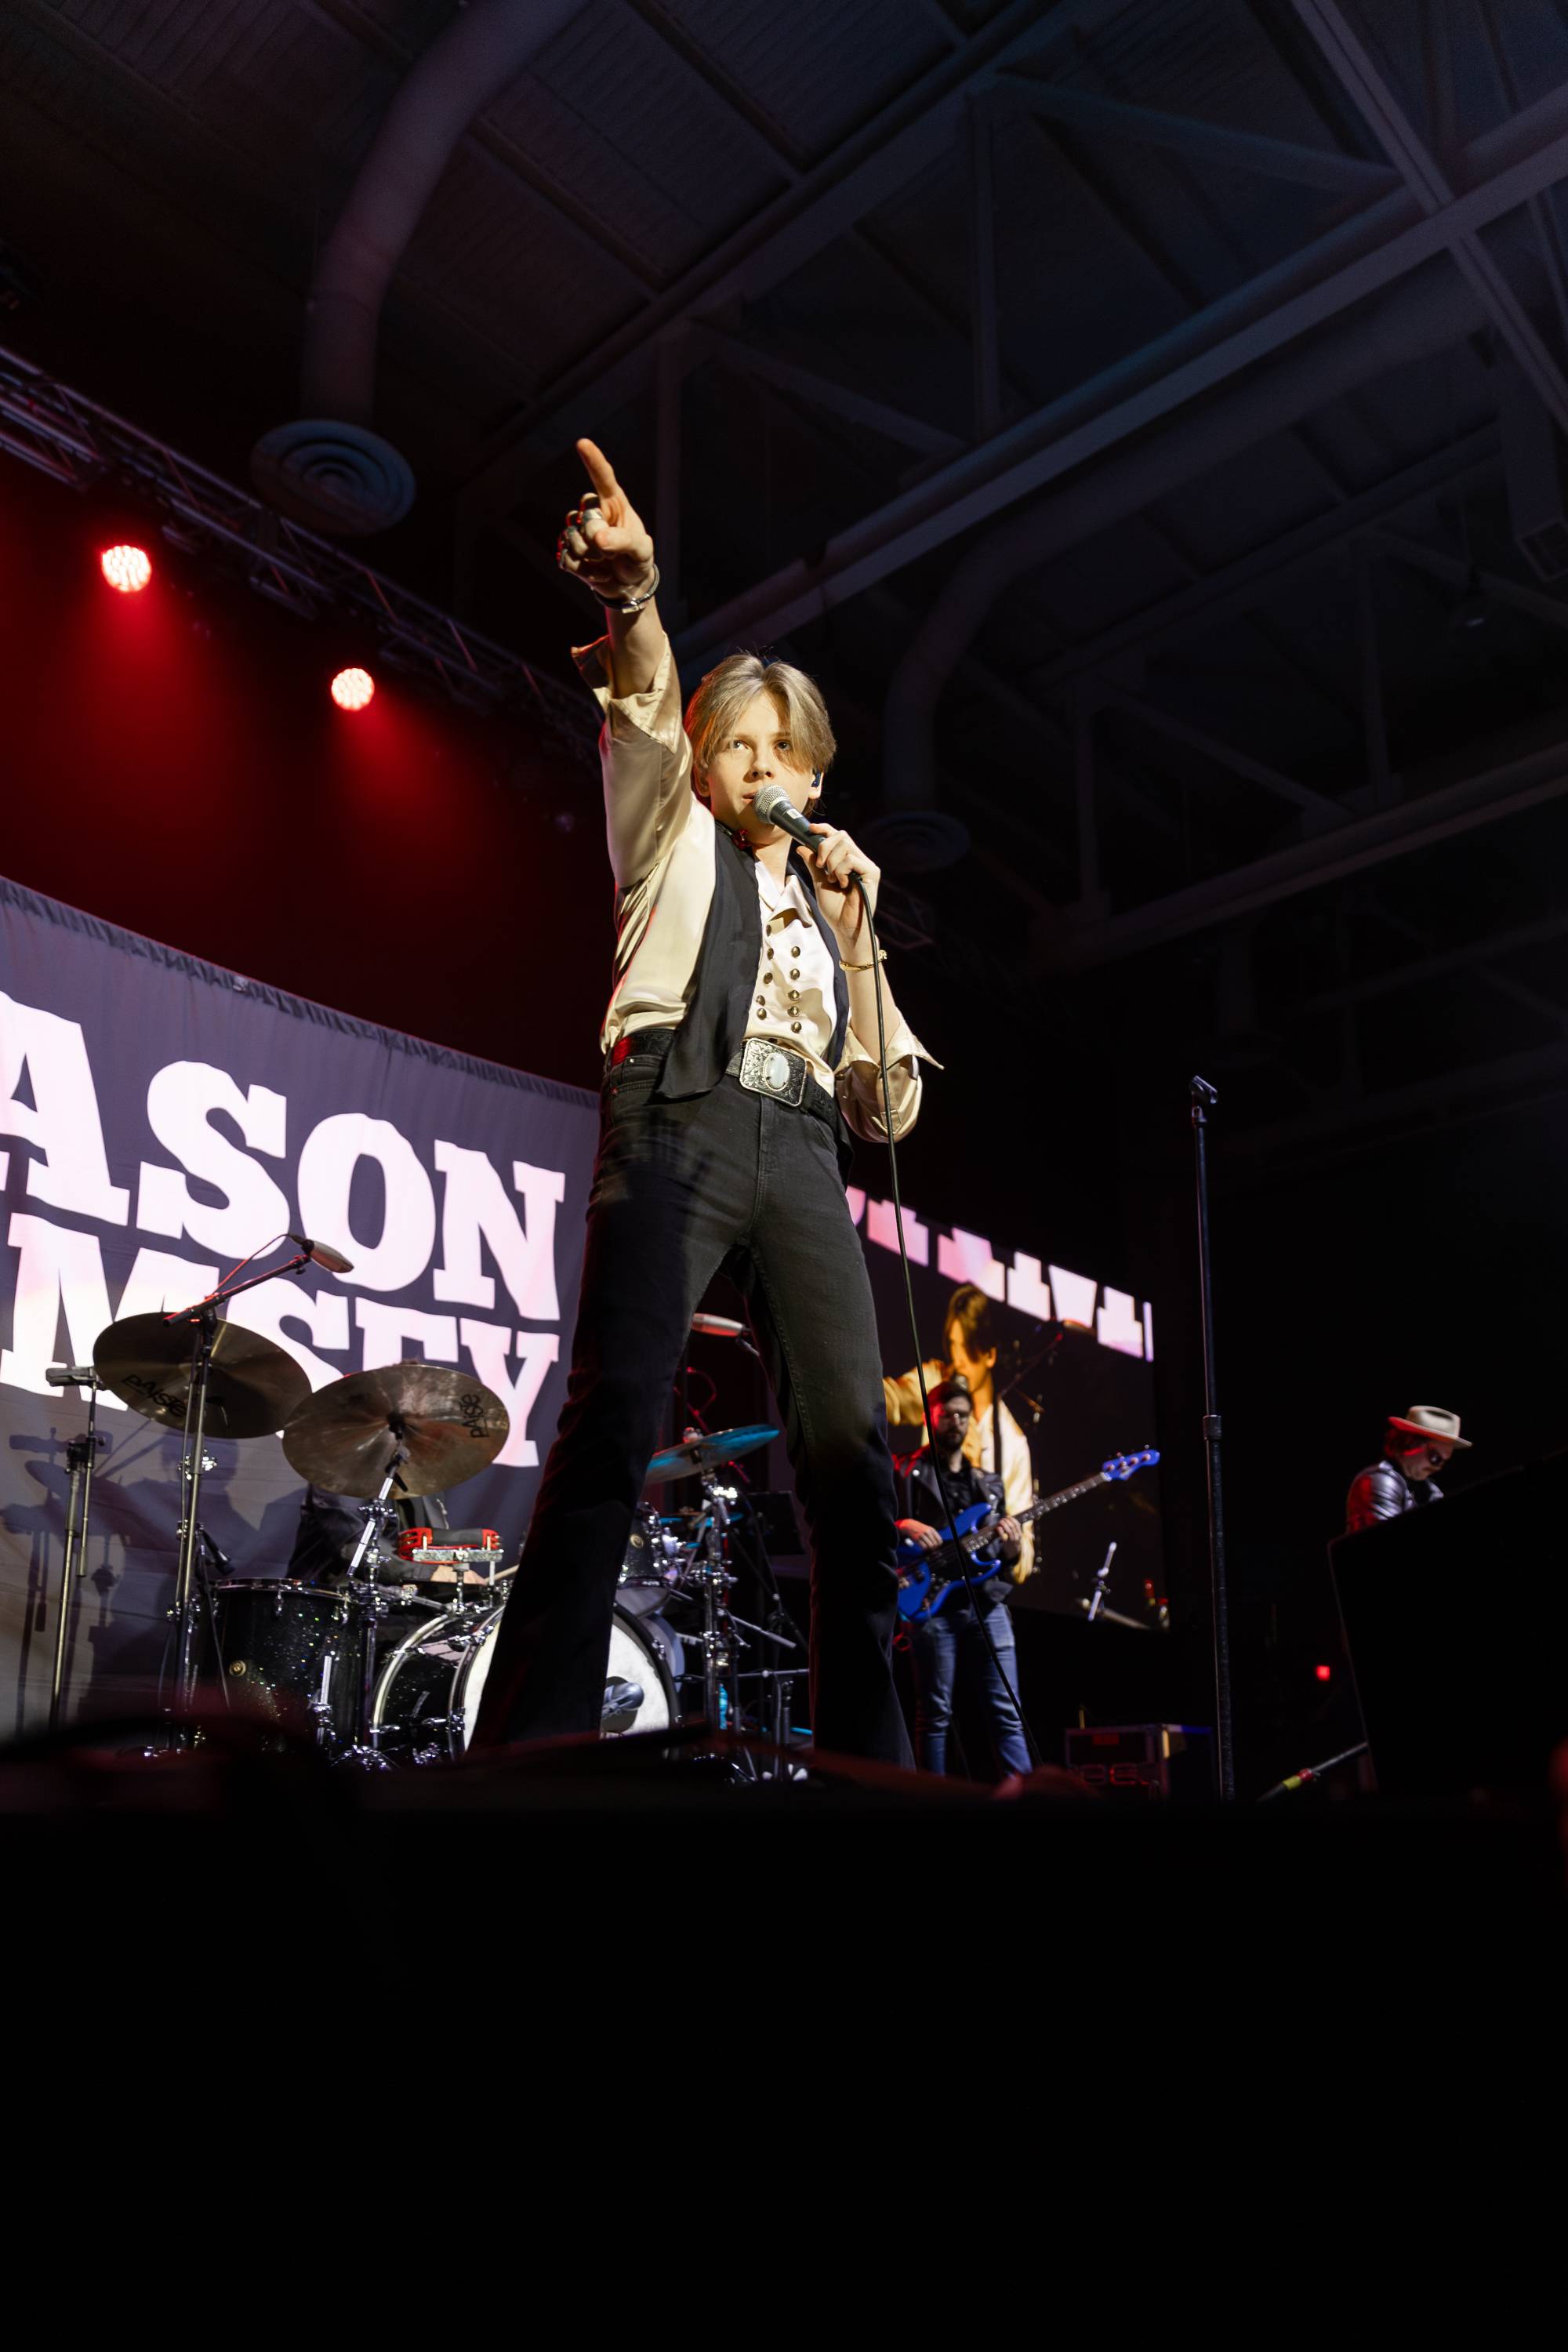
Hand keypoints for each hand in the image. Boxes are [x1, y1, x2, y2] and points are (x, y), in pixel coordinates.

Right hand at [556, 439, 655, 604]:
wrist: (628, 586)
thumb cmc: (638, 560)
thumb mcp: (641, 551)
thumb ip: (624, 541)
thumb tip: (597, 538)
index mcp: (614, 503)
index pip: (603, 478)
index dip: (593, 460)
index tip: (582, 443)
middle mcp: (593, 512)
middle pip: (584, 517)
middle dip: (599, 540)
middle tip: (615, 553)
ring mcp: (578, 531)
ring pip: (572, 538)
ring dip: (591, 558)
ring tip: (606, 563)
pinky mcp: (568, 551)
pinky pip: (567, 558)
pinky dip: (584, 571)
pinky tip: (598, 573)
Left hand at [806, 823, 878, 952]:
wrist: (845, 928)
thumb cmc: (835, 910)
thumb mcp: (819, 883)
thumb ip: (813, 864)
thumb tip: (802, 847)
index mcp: (848, 861)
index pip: (838, 836)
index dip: (825, 829)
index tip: (810, 829)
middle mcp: (859, 860)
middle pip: (841, 836)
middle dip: (824, 847)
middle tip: (820, 866)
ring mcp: (866, 866)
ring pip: (844, 846)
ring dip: (831, 863)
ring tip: (833, 881)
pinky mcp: (872, 873)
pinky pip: (851, 860)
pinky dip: (840, 871)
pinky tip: (842, 884)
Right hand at [897, 1519, 941, 1550]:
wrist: (910, 1526)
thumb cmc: (919, 1528)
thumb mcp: (928, 1529)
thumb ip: (933, 1535)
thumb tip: (938, 1544)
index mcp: (932, 1529)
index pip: (939, 1540)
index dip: (938, 1545)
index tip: (936, 1546)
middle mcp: (928, 1532)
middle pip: (935, 1544)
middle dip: (934, 1547)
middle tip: (931, 1548)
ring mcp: (922, 1535)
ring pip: (930, 1546)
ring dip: (929, 1549)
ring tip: (927, 1547)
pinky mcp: (917, 1539)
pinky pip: (924, 1547)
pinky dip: (925, 1549)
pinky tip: (923, 1547)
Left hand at [996, 1516, 1021, 1563]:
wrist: (1013, 1554)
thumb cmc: (1014, 1543)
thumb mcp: (1017, 1537)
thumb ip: (1015, 1530)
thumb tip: (1009, 1521)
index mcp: (1020, 1534)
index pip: (1017, 1524)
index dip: (1012, 1519)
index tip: (1008, 1516)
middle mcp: (1017, 1537)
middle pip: (1013, 1526)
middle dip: (1007, 1521)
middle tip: (1002, 1519)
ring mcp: (1012, 1540)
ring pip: (1009, 1530)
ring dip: (1004, 1524)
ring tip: (1000, 1521)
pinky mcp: (1006, 1544)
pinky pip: (1003, 1536)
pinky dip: (1000, 1531)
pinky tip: (998, 1527)